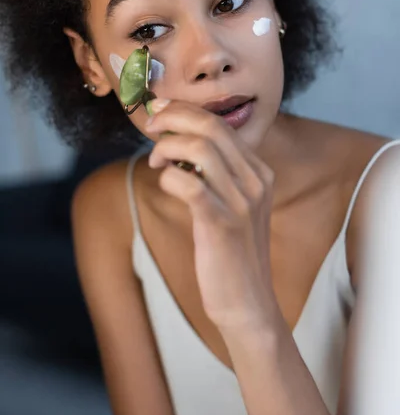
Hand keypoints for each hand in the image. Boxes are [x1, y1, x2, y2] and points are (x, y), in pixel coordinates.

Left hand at [145, 98, 277, 332]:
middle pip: (211, 126)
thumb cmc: (232, 253)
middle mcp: (256, 181)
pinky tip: (163, 182)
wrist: (248, 302)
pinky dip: (168, 176)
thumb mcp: (234, 206)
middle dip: (173, 117)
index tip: (160, 113)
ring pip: (200, 148)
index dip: (185, 111)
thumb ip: (217, 174)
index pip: (221, 124)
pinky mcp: (222, 224)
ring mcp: (242, 202)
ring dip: (167, 147)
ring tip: (155, 161)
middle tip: (151, 126)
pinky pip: (189, 184)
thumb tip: (179, 143)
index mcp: (259, 172)